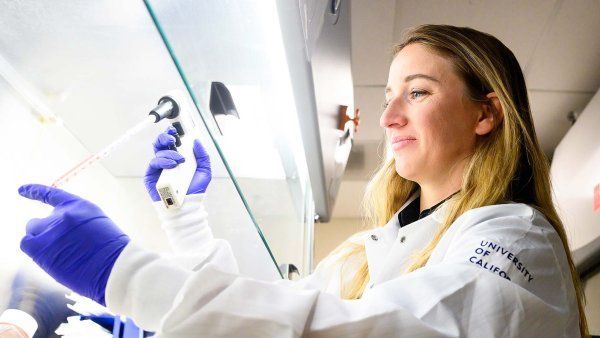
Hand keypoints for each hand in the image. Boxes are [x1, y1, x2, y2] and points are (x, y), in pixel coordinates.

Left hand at [18, 184, 129, 305]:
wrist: (114, 267)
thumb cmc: (112, 254)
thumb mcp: (100, 227)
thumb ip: (78, 224)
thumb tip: (60, 235)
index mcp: (81, 207)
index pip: (53, 195)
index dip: (35, 191)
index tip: (21, 189)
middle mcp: (64, 214)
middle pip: (41, 221)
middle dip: (46, 233)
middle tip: (59, 249)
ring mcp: (52, 229)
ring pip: (32, 232)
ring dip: (40, 242)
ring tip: (57, 256)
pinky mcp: (41, 247)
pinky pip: (26, 243)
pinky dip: (32, 248)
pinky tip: (45, 256)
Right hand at [144, 126, 211, 201]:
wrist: (188, 206)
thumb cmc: (195, 190)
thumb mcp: (204, 171)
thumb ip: (203, 156)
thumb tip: (197, 141)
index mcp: (178, 158)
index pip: (172, 142)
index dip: (171, 133)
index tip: (175, 129)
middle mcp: (167, 161)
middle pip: (161, 144)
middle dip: (165, 137)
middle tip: (172, 138)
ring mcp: (159, 169)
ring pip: (158, 152)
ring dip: (168, 152)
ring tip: (179, 160)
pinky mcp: (151, 176)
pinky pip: (154, 163)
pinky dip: (163, 161)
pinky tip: (172, 165)